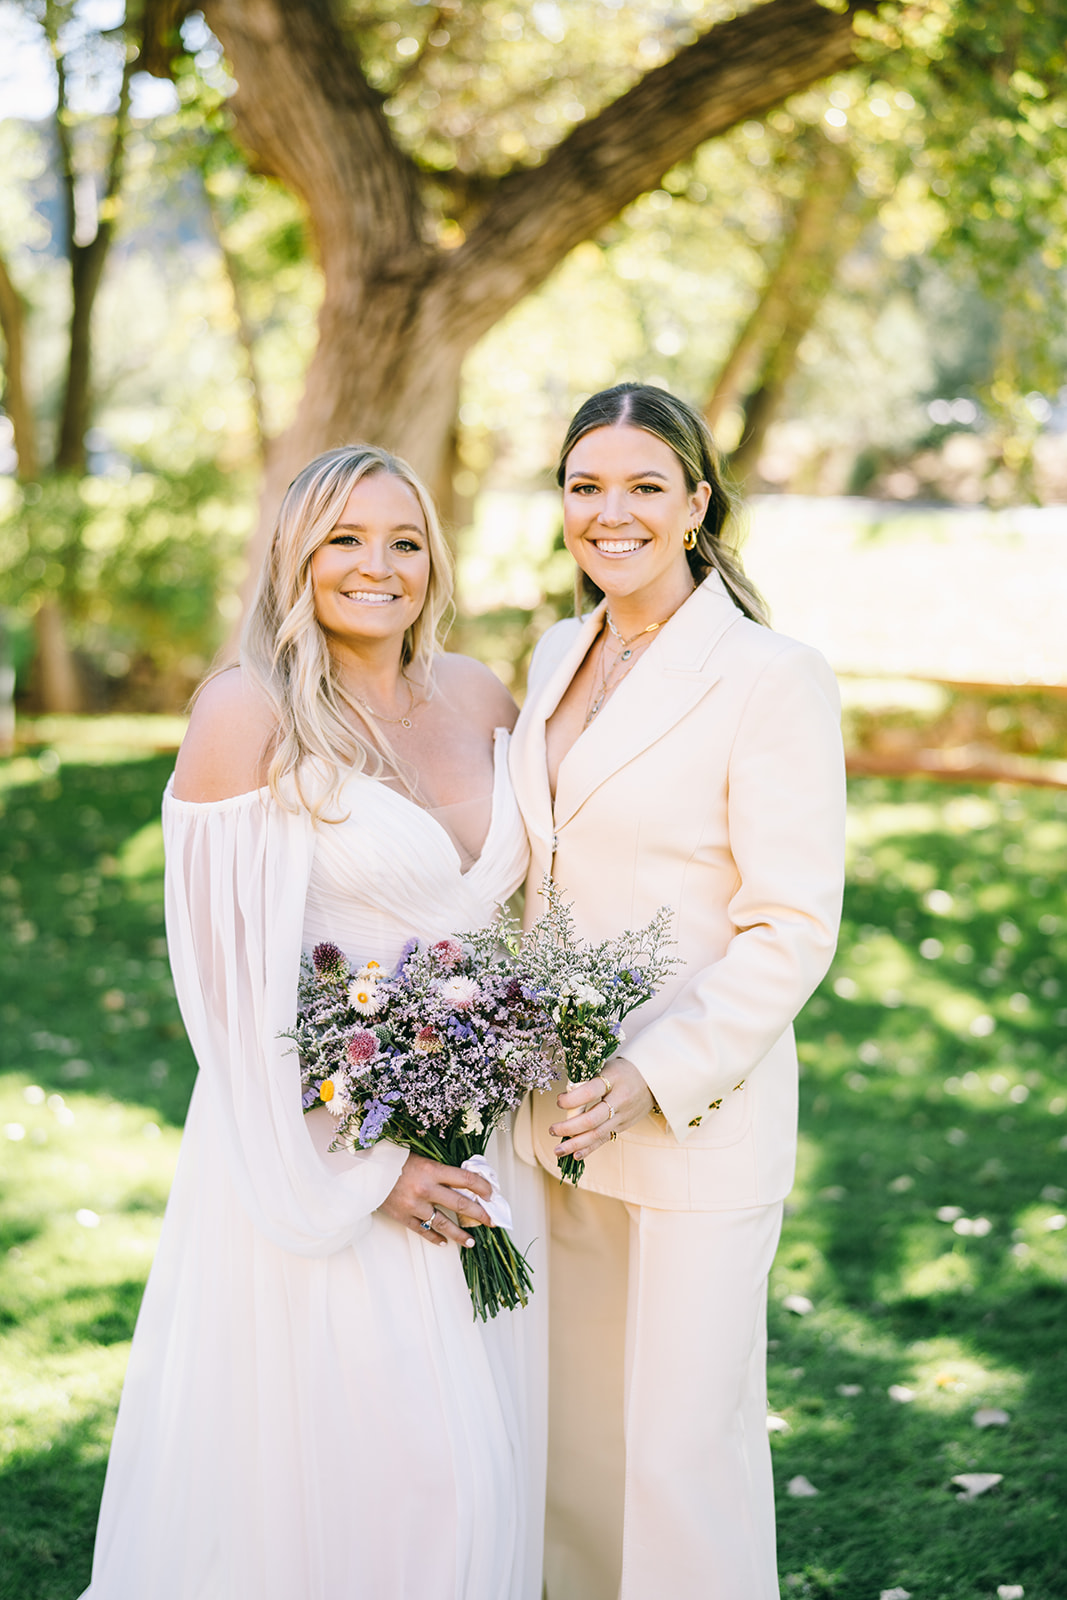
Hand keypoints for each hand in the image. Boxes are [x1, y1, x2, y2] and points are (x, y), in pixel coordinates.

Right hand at [378, 1152, 492, 1247]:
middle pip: (459, 1204)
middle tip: (491, 1221)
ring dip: (460, 1234)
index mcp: (432, 1170)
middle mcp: (425, 1189)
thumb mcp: (422, 1159)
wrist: (366, 1171)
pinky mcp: (403, 1217)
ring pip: (443, 1223)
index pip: (466, 1179)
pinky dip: (434, 1237)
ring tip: (471, 1241)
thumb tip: (465, 1182)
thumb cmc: (395, 1161)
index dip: (482, 1188)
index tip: (492, 1195)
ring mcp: (414, 1205)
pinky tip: (444, 1242)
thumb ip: (441, 1171)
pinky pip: (423, 1231)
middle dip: (479, 1214)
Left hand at [549, 1057, 652, 1162]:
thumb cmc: (623, 1071)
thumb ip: (588, 1080)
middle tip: (552, 1130)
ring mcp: (623, 1116)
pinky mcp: (623, 1126)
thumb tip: (565, 1096)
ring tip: (558, 1150)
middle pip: (592, 1119)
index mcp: (614, 1079)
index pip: (589, 1092)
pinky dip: (589, 1148)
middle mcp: (620, 1100)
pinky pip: (604, 1139)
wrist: (654, 1080)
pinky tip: (576, 1155)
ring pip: (597, 1134)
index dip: (571, 1099)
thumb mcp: (607, 1066)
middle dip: (569, 1127)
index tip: (559, 1101)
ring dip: (575, 1144)